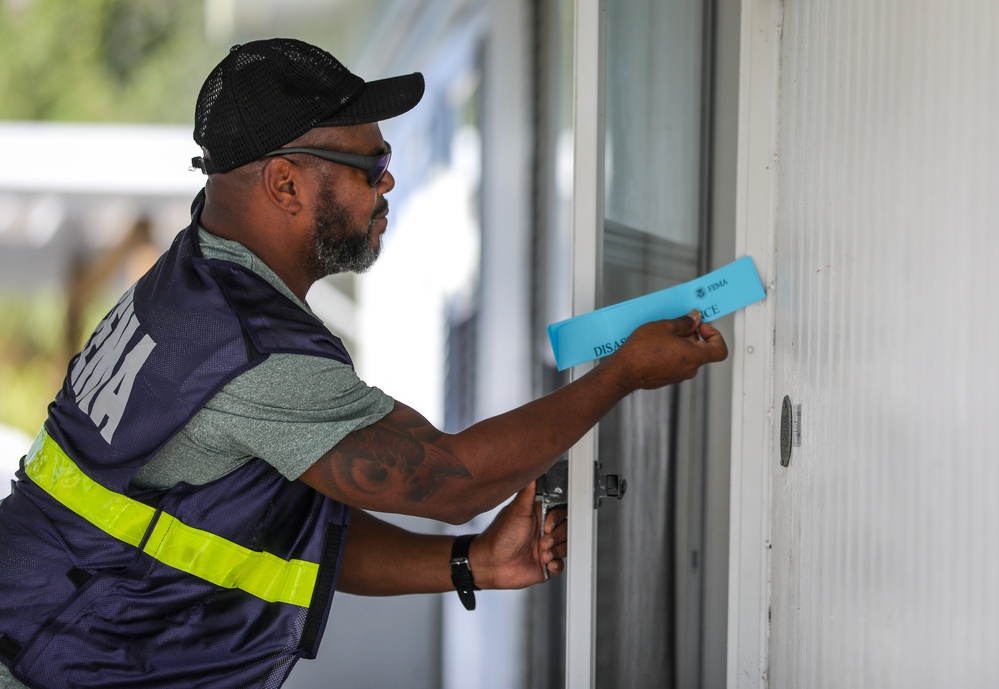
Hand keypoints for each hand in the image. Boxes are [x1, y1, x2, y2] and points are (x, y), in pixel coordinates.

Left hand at [469, 481, 567, 589]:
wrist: (492, 564)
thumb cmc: (499, 538)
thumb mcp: (516, 511)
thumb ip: (528, 493)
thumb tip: (532, 474)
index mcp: (538, 517)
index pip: (560, 513)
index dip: (557, 520)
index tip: (547, 525)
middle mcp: (543, 532)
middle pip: (566, 530)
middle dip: (556, 537)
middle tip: (543, 540)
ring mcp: (545, 548)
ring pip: (565, 546)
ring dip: (556, 550)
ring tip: (542, 552)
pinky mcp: (546, 565)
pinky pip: (561, 565)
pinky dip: (556, 564)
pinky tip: (546, 562)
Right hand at [608, 310, 727, 389]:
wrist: (624, 370)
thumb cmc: (642, 351)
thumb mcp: (665, 326)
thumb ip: (685, 322)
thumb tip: (694, 318)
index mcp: (694, 356)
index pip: (719, 350)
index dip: (715, 336)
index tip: (702, 327)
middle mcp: (689, 369)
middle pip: (701, 350)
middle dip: (691, 335)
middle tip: (678, 325)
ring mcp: (677, 376)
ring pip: (686, 356)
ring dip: (679, 344)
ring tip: (662, 334)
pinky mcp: (666, 378)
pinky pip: (675, 363)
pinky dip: (670, 353)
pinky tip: (655, 345)